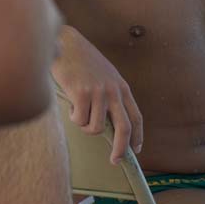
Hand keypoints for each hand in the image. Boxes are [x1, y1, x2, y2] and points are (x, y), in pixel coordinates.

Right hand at [52, 25, 141, 163]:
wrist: (66, 43)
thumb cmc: (82, 60)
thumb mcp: (104, 76)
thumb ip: (109, 96)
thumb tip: (108, 125)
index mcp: (121, 87)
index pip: (136, 116)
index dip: (138, 136)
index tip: (136, 150)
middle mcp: (113, 90)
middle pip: (124, 128)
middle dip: (121, 149)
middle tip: (115, 160)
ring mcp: (98, 92)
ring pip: (96, 128)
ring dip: (85, 126)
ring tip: (78, 111)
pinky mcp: (82, 93)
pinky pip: (79, 120)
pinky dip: (74, 117)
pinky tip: (71, 103)